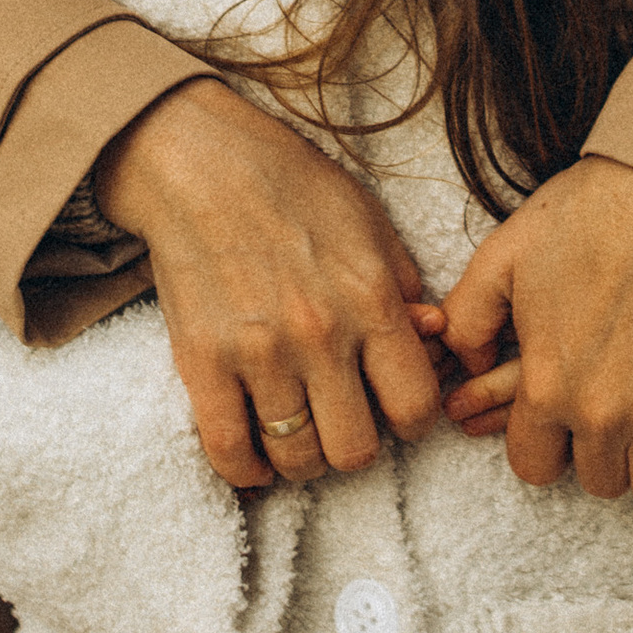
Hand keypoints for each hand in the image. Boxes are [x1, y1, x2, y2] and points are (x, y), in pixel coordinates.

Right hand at [94, 77, 443, 489]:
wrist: (201, 162)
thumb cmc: (292, 185)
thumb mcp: (369, 224)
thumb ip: (406, 288)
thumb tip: (432, 341)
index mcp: (371, 300)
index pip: (415, 408)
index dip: (411, 420)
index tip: (393, 409)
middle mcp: (319, 335)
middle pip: (356, 450)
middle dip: (355, 443)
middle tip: (342, 419)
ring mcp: (258, 353)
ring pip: (296, 457)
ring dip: (303, 457)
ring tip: (299, 434)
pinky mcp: (201, 362)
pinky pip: (229, 450)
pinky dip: (246, 469)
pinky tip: (256, 454)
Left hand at [437, 157, 632, 501]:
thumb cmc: (581, 217)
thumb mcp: (499, 259)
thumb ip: (467, 321)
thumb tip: (464, 368)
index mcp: (547, 386)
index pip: (533, 467)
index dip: (541, 444)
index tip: (557, 419)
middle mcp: (603, 411)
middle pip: (596, 480)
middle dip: (594, 451)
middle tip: (604, 411)